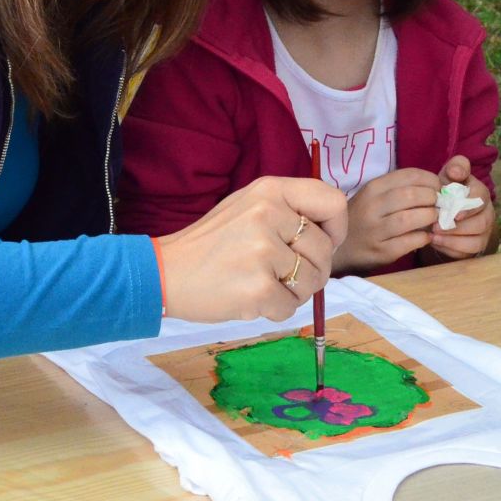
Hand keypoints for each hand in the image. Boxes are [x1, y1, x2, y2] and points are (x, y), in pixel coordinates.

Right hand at [156, 176, 346, 322]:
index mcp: (269, 191)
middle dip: (311, 269)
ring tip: (260, 283)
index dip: (336, 229)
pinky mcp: (258, 288)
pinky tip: (248, 297)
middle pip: (325, 250)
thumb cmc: (211, 243)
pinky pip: (291, 307)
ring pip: (312, 281)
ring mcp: (263, 251)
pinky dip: (273, 310)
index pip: (333, 202)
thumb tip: (332, 233)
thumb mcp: (247, 206)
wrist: (164, 272)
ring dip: (293, 292)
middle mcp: (269, 215)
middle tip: (278, 273)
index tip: (322, 242)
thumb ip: (288, 211)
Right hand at [334, 167, 441, 273]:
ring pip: (411, 218)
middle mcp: (372, 207)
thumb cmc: (361, 219)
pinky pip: (409, 242)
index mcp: (373, 188)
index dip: (431, 180)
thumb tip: (435, 187)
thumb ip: (398, 190)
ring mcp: (375, 230)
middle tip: (439, 205)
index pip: (409, 175)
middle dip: (432, 199)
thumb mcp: (373, 197)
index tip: (439, 187)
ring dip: (430, 217)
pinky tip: (426, 237)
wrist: (338, 249)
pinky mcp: (381, 252)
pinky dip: (423, 238)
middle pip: (412, 195)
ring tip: (434, 220)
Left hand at [427, 156, 495, 260]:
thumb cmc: (446, 191)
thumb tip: (456, 172)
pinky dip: (451, 248)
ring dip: (453, 239)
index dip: (467, 206)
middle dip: (458, 226)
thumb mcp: (449, 176)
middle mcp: (486, 213)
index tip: (453, 212)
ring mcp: (483, 232)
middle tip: (436, 226)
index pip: (480, 198)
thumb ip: (455, 168)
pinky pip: (468, 252)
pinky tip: (436, 242)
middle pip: (481, 223)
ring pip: (476, 240)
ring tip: (434, 235)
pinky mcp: (474, 246)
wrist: (442, 211)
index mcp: (480, 193)